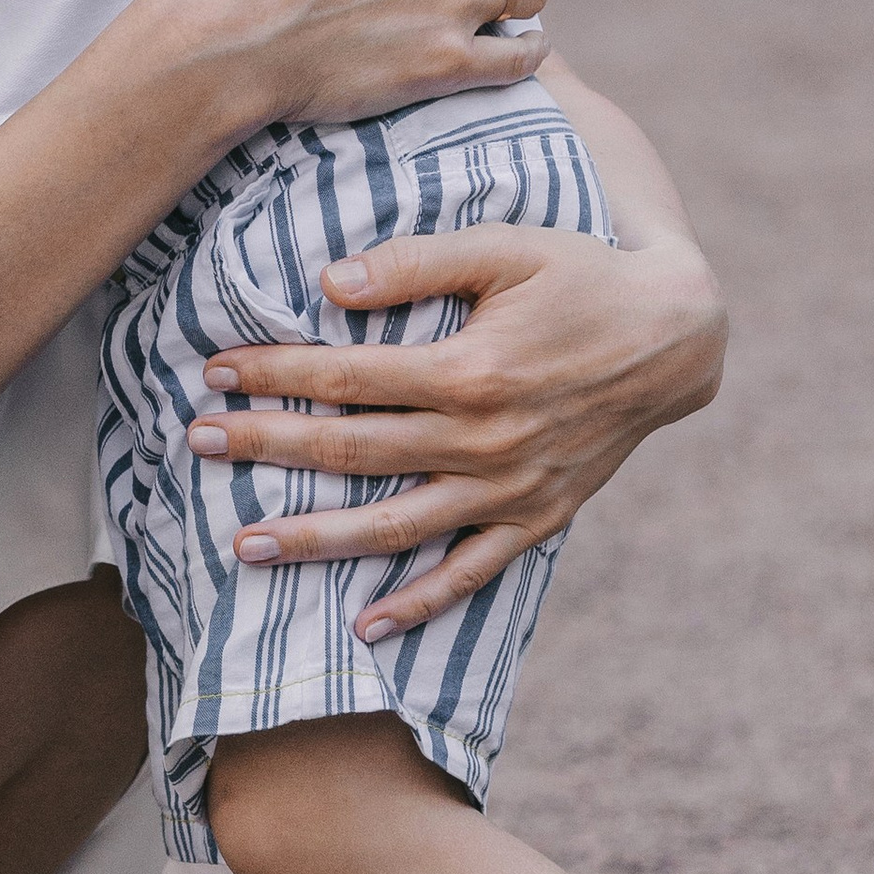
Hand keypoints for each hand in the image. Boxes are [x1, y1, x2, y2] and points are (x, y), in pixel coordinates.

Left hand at [188, 220, 726, 638]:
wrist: (676, 337)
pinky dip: (420, 603)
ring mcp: (511, 488)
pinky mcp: (538, 517)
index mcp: (469, 369)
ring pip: (396, 526)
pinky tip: (365, 627)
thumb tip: (328, 281)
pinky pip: (471, 572)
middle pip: (353, 452)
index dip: (275, 373)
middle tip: (197, 446)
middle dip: (268, 449)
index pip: (345, 377)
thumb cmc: (581, 276)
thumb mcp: (505, 247)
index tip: (215, 372)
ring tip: (246, 549)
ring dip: (317, 540)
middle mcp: (485, 439)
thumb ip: (414, 262)